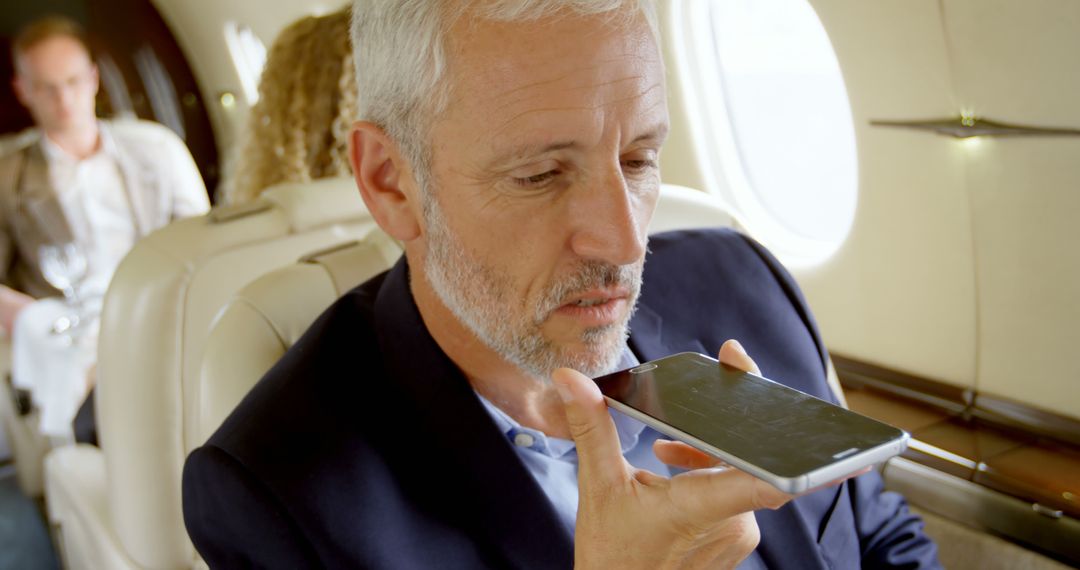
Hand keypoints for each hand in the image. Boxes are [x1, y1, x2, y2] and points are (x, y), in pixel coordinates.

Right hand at [552, 340, 792, 569]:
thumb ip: (592, 429)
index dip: (805, 460)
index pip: (769, 480)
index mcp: (702, 507)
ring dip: (708, 451)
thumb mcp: (598, 489)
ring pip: (740, 473)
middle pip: (751, 457)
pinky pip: (734, 493)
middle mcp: (733, 524)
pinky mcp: (734, 541)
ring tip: (665, 449)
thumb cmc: (613, 560)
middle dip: (727, 422)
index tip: (827, 438)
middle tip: (720, 378)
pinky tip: (673, 468)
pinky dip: (708, 474)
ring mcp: (737, 536)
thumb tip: (572, 381)